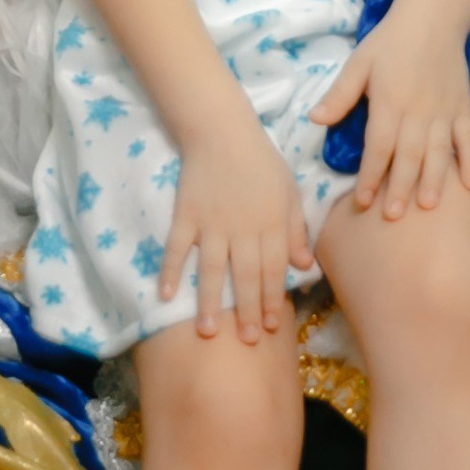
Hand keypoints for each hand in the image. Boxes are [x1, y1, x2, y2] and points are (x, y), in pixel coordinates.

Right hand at [158, 112, 314, 340]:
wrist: (221, 130)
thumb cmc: (260, 161)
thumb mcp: (288, 191)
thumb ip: (296, 229)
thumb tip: (305, 267)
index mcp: (270, 222)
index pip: (274, 268)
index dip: (272, 298)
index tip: (270, 326)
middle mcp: (242, 228)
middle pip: (246, 275)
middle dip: (247, 310)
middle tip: (246, 340)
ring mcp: (211, 223)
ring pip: (211, 269)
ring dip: (210, 301)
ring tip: (207, 331)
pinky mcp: (185, 215)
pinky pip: (176, 247)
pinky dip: (170, 271)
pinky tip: (165, 296)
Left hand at [310, 14, 469, 218]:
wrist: (433, 17)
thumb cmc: (390, 41)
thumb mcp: (358, 63)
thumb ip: (340, 94)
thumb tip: (314, 120)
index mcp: (390, 101)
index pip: (379, 146)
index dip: (370, 175)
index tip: (361, 201)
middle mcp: (419, 111)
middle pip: (408, 155)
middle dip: (399, 188)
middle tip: (393, 216)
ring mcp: (444, 111)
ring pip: (439, 152)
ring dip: (433, 180)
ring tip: (427, 207)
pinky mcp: (464, 108)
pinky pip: (469, 139)